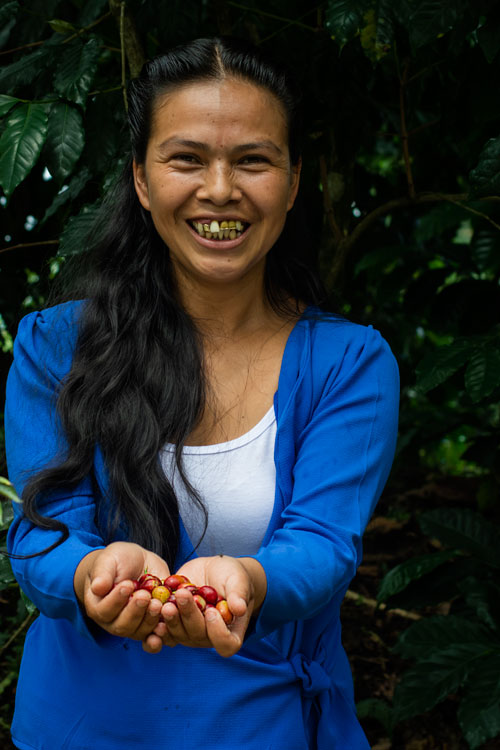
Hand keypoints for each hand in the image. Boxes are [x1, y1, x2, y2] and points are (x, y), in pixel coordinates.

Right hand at [73, 541, 169, 645]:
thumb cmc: (118, 561)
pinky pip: (154, 635)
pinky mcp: (149, 624)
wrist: (137, 563)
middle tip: (145, 596)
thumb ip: (103, 573)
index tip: (128, 585)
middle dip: (135, 611)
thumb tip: (98, 587)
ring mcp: (133, 625)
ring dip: (149, 619)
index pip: (104, 610)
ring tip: (158, 603)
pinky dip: (161, 632)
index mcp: (98, 606)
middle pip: (122, 625)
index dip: (116, 600)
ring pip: (139, 631)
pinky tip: (166, 624)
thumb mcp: (109, 560)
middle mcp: (113, 621)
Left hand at [143, 555, 266, 657]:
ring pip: (178, 634)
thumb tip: (239, 609)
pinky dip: (156, 623)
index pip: (226, 644)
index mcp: (230, 631)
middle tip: (182, 596)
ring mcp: (190, 632)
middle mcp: (209, 636)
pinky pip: (163, 630)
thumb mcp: (238, 580)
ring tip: (165, 602)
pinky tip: (152, 610)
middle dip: (188, 616)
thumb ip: (239, 594)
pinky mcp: (175, 623)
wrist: (214, 570)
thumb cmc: (232, 577)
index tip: (212, 611)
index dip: (218, 632)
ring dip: (171, 619)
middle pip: (197, 635)